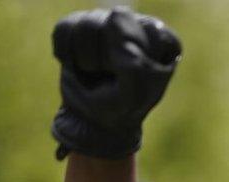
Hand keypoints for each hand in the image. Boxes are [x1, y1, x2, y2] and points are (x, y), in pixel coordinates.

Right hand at [50, 7, 181, 159]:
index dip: (134, 58)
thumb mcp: (134, 93)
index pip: (149, 30)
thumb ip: (132, 56)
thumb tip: (116, 13)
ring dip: (86, 58)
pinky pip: (65, 28)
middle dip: (109, 58)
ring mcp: (107, 24)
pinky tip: (76, 66)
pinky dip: (66, 53)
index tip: (135, 80)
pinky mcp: (79, 26)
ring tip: (94, 73)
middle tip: (112, 79)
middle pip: (117, 22)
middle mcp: (137, 26)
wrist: (93, 121)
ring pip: (89, 24)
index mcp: (163, 41)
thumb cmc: (121, 108)